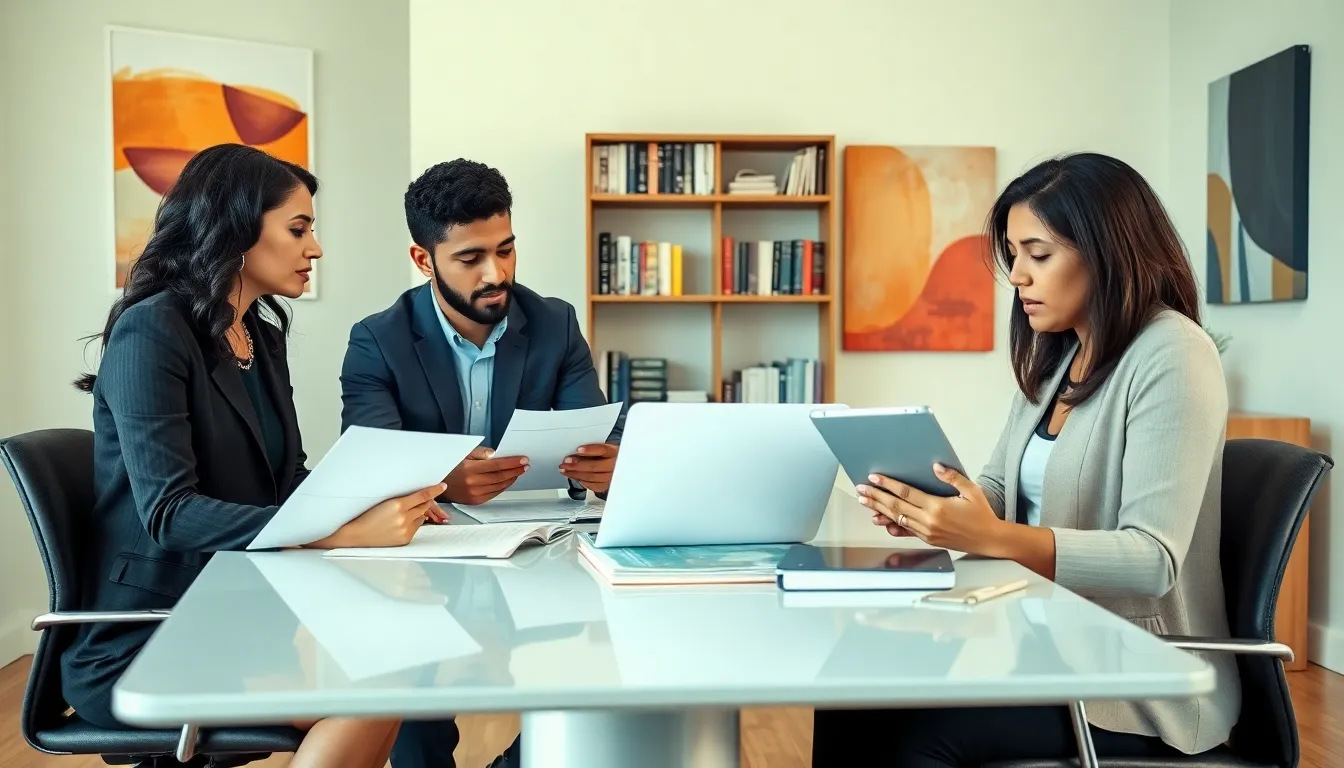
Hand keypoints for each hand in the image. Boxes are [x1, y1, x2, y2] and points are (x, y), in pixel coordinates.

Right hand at [310, 482, 445, 548]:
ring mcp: (405, 530)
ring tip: (401, 515)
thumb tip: (419, 498)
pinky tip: (399, 524)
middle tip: (415, 500)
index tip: (442, 485)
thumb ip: (402, 499)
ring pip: (421, 517)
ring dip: (416, 514)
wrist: (356, 535)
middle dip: (422, 502)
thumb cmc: (366, 516)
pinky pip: (416, 528)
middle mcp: (403, 518)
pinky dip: (412, 524)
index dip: (433, 490)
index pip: (422, 495)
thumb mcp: (384, 502)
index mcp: (397, 505)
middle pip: (424, 506)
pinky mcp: (405, 539)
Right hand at [443, 446, 528, 504]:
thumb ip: (479, 452)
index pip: (497, 465)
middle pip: (500, 476)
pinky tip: (508, 481)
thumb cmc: (451, 467)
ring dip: (511, 478)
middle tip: (524, 465)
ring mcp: (474, 494)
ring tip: (519, 472)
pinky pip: (494, 493)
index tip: (523, 460)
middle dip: (515, 470)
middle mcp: (472, 483)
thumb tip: (495, 454)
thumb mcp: (462, 453)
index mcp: (469, 469)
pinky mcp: (474, 501)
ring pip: (499, 486)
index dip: (512, 462)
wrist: (437, 483)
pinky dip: (503, 487)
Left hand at [560, 443, 618, 493]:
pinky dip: (583, 482)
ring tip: (565, 470)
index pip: (602, 450)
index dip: (590, 450)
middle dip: (577, 465)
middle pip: (594, 466)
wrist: (619, 466)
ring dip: (576, 474)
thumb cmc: (609, 455)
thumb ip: (592, 450)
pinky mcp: (607, 486)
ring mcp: (611, 478)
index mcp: (614, 452)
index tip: (578, 450)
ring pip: (591, 477)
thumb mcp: (604, 448)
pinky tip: (576, 478)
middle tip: (565, 463)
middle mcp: (615, 466)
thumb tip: (575, 453)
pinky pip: (593, 486)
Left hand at [855, 464, 1006, 555]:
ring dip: (879, 510)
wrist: (989, 540)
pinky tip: (881, 521)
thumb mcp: (972, 491)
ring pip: (897, 519)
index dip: (888, 485)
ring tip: (865, 503)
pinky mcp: (928, 539)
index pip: (906, 493)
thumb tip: (936, 467)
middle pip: (896, 506)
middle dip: (876, 497)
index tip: (875, 478)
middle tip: (861, 489)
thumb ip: (952, 478)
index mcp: (937, 507)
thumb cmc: (982, 515)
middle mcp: (929, 520)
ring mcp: (927, 532)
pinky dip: (892, 525)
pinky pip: (906, 531)